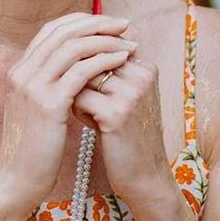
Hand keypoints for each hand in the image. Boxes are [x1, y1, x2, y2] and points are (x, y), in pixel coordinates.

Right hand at [0, 13, 135, 212]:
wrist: (16, 181)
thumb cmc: (33, 148)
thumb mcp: (35, 108)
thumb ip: (48, 84)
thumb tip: (75, 67)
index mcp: (19, 70)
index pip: (52, 30)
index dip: (81, 21)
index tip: (107, 22)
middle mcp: (23, 72)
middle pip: (63, 32)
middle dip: (97, 24)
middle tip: (123, 24)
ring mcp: (33, 87)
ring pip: (73, 47)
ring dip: (106, 40)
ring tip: (128, 43)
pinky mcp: (48, 105)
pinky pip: (80, 72)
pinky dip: (104, 61)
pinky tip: (122, 61)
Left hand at [71, 44, 172, 207]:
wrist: (146, 175)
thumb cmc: (129, 133)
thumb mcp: (127, 96)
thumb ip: (110, 71)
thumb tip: (73, 46)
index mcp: (146, 66)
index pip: (103, 45)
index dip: (88, 65)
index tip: (94, 87)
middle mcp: (142, 75)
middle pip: (91, 58)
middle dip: (80, 78)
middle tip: (87, 100)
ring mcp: (131, 93)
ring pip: (81, 76)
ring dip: (76, 93)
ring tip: (88, 111)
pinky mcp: (116, 113)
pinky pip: (78, 98)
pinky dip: (77, 110)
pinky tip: (89, 123)